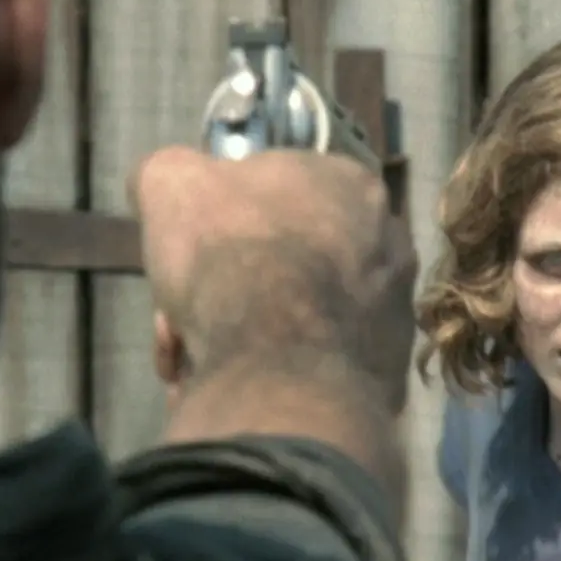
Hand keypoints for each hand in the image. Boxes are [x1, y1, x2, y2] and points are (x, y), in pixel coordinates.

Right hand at [127, 146, 417, 408]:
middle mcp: (389, 245)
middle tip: (181, 320)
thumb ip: (170, 173)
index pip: (276, 191)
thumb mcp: (170, 184)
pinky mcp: (383, 377)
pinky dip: (270, 377)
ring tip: (198, 363)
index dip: (218, 223)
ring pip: (294, 321)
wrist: (276, 368)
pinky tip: (230, 387)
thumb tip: (168, 186)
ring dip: (240, 339)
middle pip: (282, 263)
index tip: (186, 256)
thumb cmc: (230, 256)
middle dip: (223, 292)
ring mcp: (392, 315)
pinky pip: (310, 371)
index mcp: (351, 184)